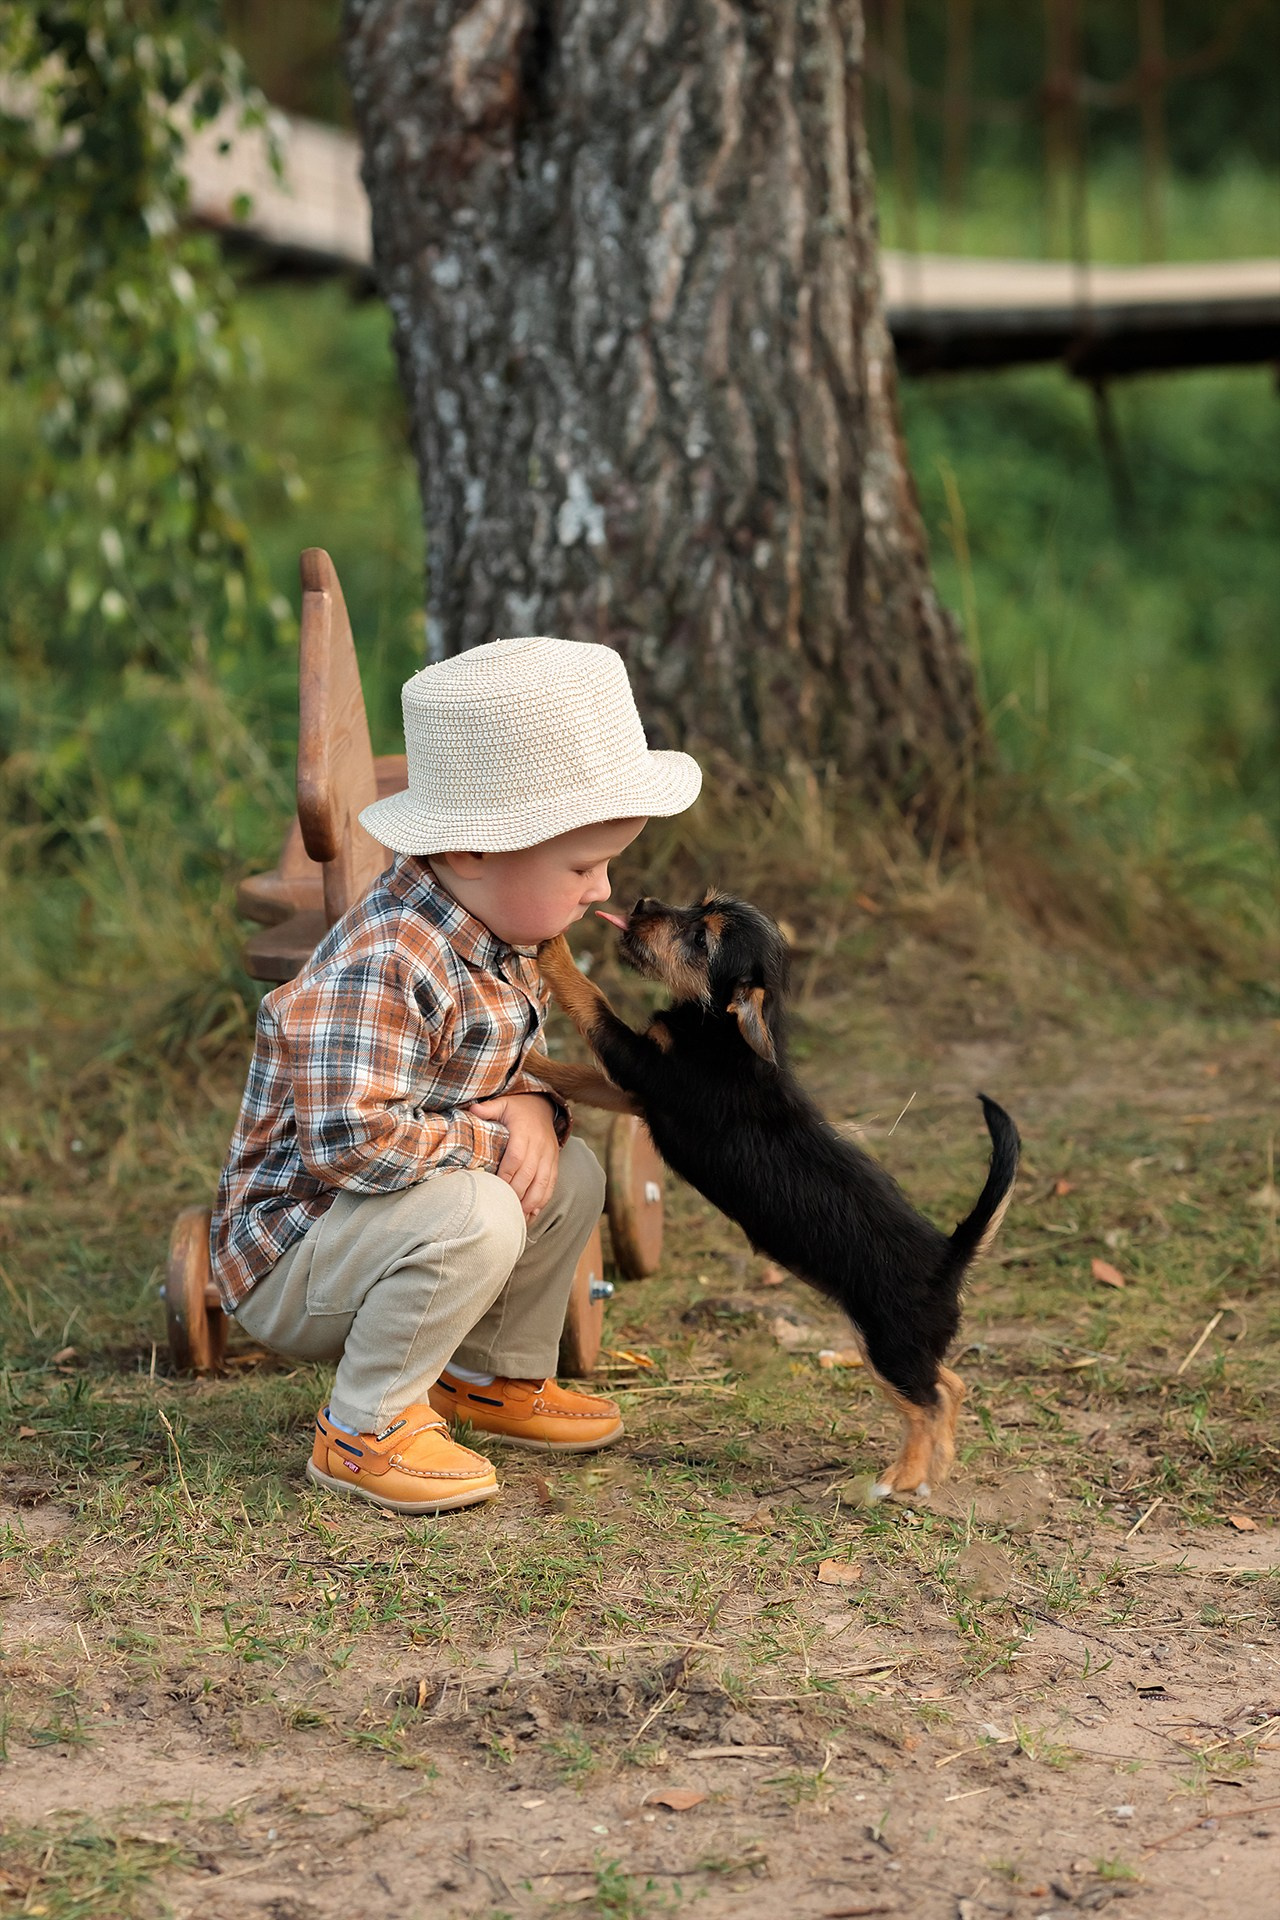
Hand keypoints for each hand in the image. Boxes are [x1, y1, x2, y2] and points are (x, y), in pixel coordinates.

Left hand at [470, 1091, 559, 1220]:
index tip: (494, 1189)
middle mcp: (539, 1145)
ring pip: (543, 1183)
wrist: (543, 1107)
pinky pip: (551, 1184)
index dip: (506, 1174)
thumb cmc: (518, 1109)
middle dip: (516, 1193)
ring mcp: (549, 1156)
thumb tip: (471, 1109)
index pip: (515, 1156)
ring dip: (531, 1202)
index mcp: (524, 1132)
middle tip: (503, 1209)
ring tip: (518, 1217)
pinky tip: (532, 1214)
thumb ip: (488, 1108)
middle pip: (528, 1174)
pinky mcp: (554, 1163)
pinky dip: (543, 1200)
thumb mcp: (503, 1103)